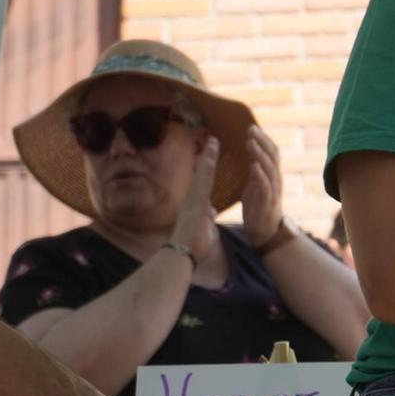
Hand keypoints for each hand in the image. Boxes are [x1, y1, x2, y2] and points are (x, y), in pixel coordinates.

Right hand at [170, 136, 219, 265]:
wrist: (180, 255)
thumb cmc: (192, 248)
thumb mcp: (204, 230)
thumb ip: (207, 219)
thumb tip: (211, 211)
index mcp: (196, 207)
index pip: (205, 184)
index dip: (208, 170)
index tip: (213, 156)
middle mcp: (192, 200)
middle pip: (202, 174)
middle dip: (208, 157)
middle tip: (213, 140)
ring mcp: (193, 200)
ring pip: (202, 174)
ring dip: (208, 157)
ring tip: (214, 141)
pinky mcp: (195, 202)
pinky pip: (202, 181)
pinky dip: (206, 167)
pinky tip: (211, 155)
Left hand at [241, 125, 284, 246]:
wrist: (264, 233)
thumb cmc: (259, 208)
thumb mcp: (255, 185)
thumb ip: (255, 170)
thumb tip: (252, 153)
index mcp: (271, 175)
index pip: (271, 152)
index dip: (262, 139)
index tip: (251, 127)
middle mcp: (275, 180)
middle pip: (273, 156)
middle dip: (262, 141)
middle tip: (250, 128)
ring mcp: (273, 191)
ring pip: (269, 168)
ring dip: (259, 154)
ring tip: (250, 143)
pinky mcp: (267, 203)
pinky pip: (266, 187)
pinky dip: (260, 175)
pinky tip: (253, 166)